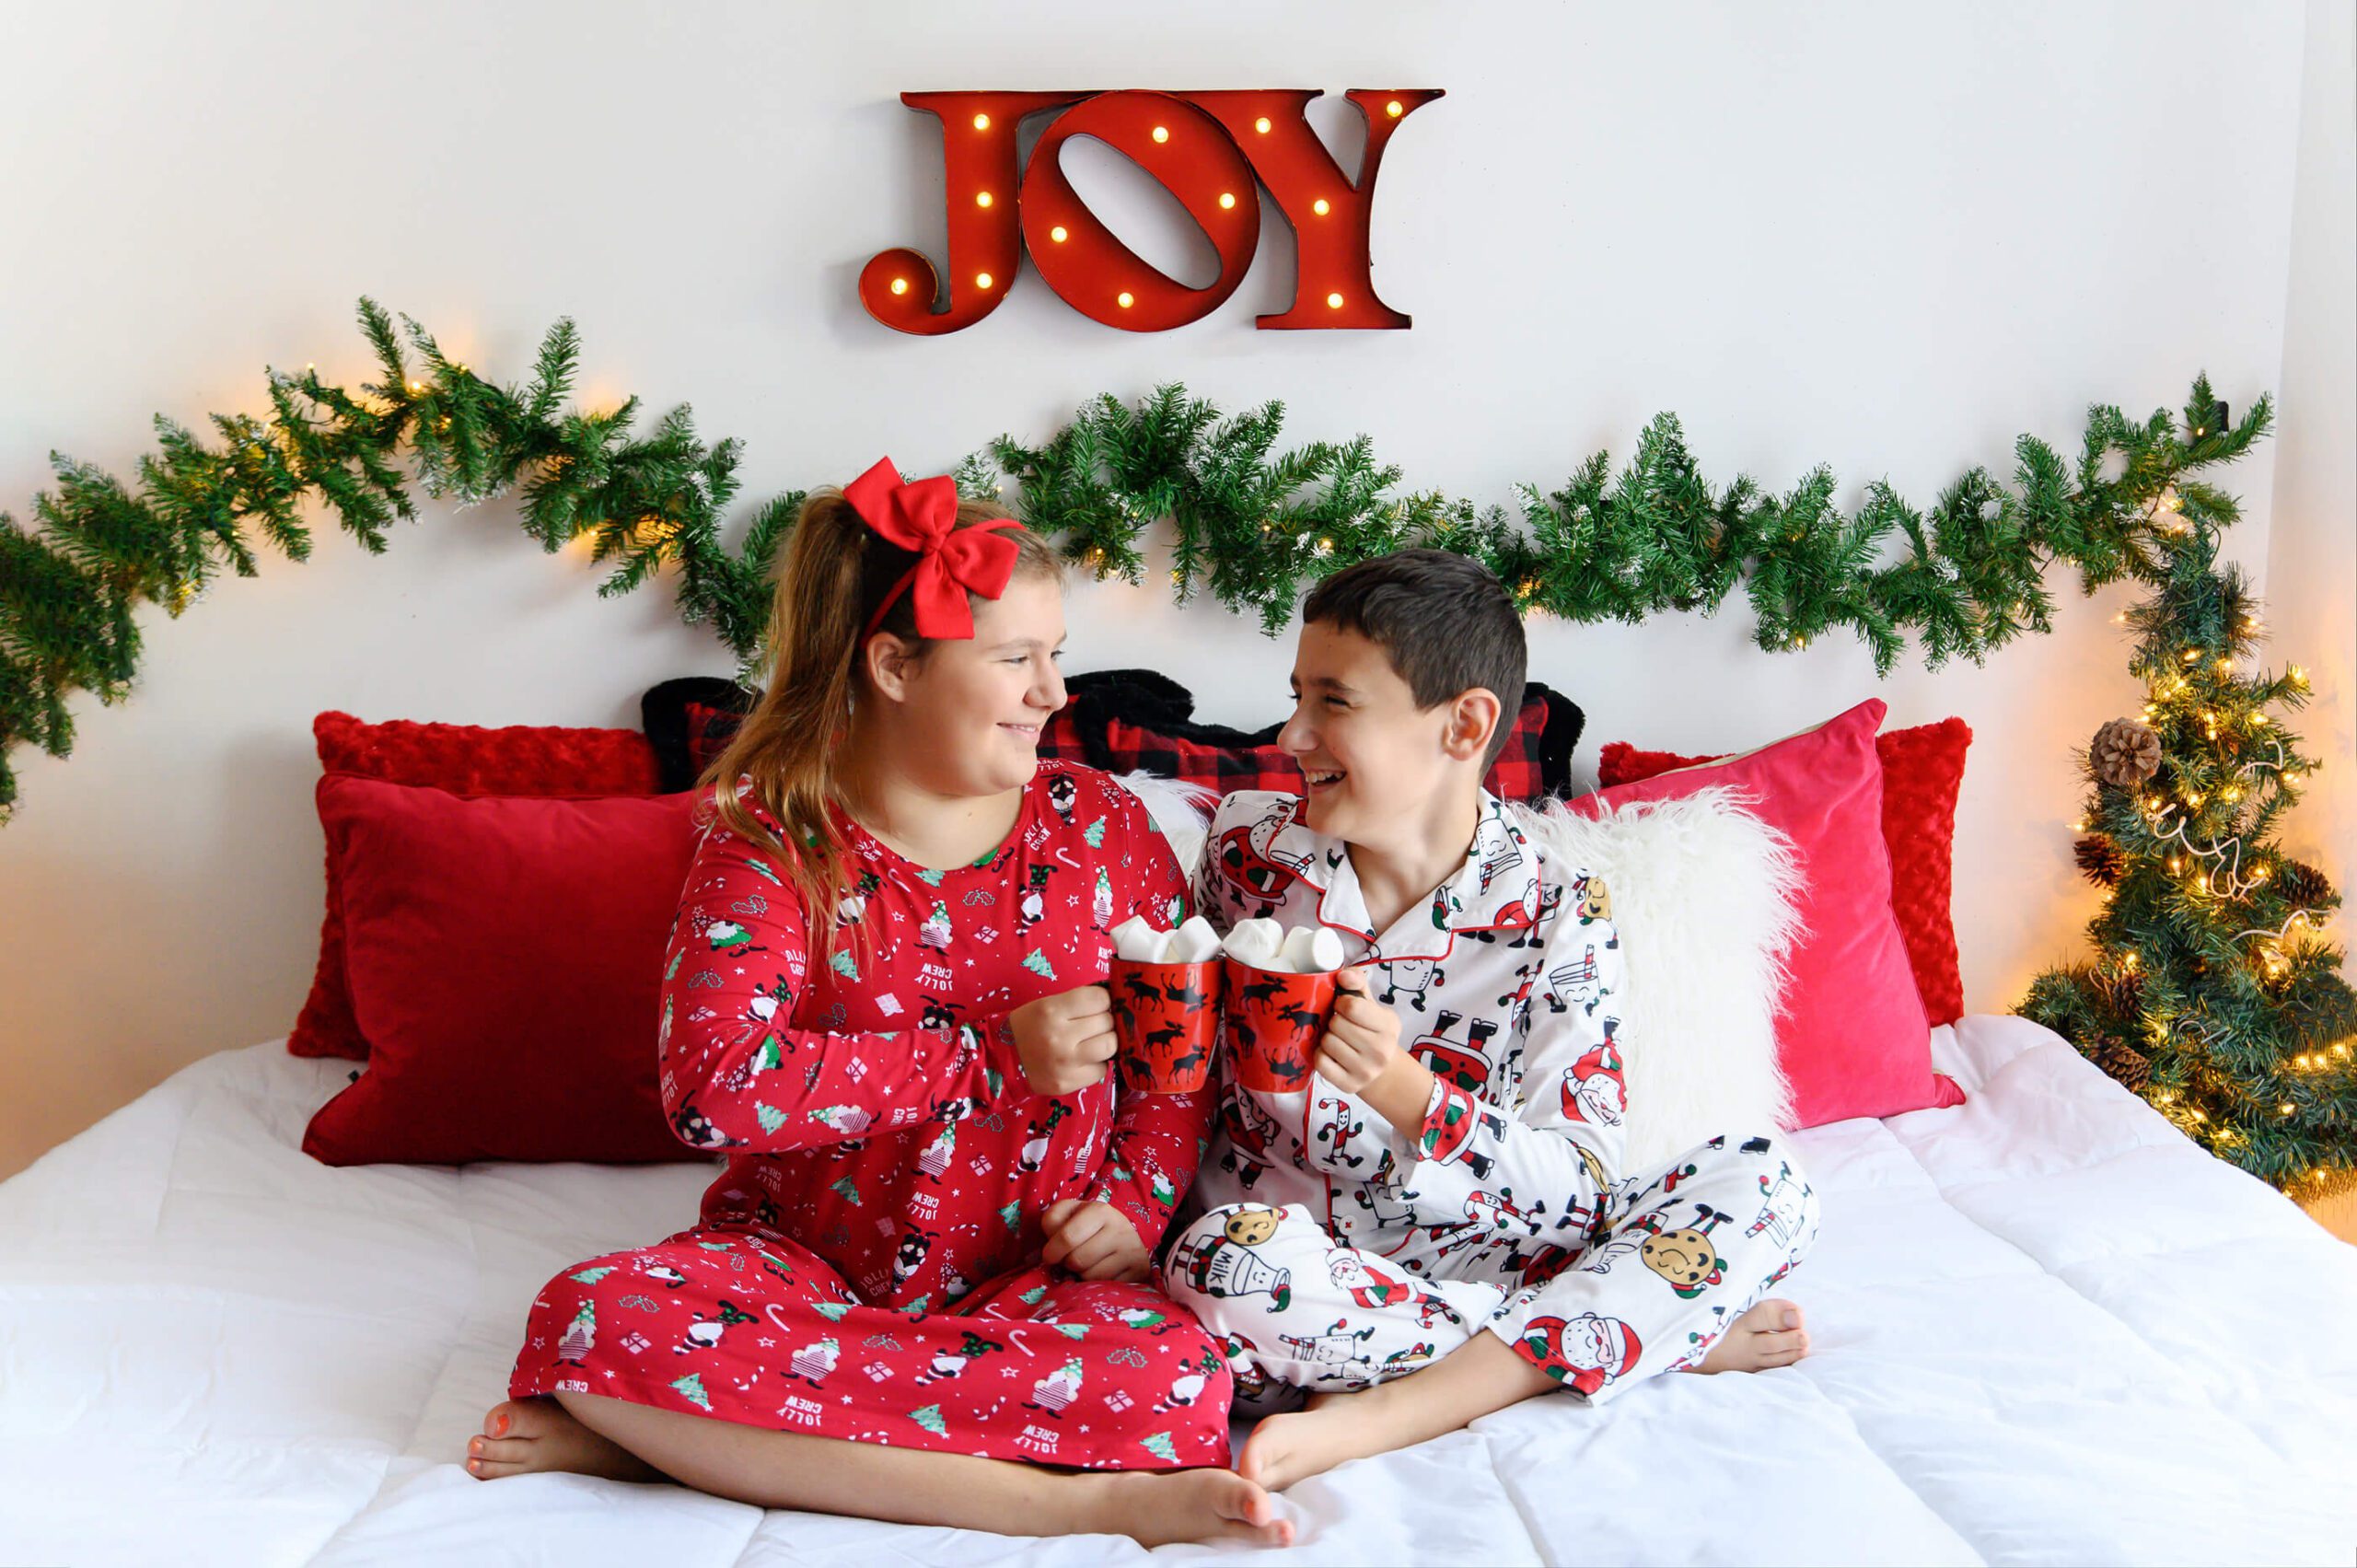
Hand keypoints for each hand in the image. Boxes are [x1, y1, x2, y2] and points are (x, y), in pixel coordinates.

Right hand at [1009, 985, 1115, 1095]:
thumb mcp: (1047, 1005)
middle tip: (1092, 1025)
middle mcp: (1060, 1036)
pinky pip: (1101, 1070)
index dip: (1103, 1001)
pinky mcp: (1068, 1083)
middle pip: (1107, 1022)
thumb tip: (1113, 1001)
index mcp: (1052, 1010)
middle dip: (1104, 1021)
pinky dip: (1096, 1064)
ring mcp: (1065, 1063)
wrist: (1001, 1061)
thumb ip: (1078, 1002)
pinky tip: (1083, 1061)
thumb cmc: (1028, 1027)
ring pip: (1109, 1046)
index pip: (1100, 998)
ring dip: (1105, 1042)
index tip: (1097, 1005)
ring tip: (1092, 1042)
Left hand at [1039, 1199, 1149, 1280]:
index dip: (1052, 1252)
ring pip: (1090, 1277)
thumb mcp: (1067, 1215)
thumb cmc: (1087, 1226)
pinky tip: (1102, 1273)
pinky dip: (1098, 1285)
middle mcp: (1120, 1229)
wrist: (1123, 1235)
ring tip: (1088, 1264)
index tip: (1050, 1255)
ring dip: (1082, 1275)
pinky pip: (1106, 1288)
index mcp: (1100, 1210)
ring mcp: (1132, 1251)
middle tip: (1073, 1258)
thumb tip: (1046, 1254)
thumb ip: (1052, 1223)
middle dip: (1068, 1263)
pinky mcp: (1140, 1271)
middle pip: (1077, 1261)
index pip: (1067, 1238)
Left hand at [1317, 966, 1433, 1131]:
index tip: (1343, 1007)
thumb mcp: (1370, 1004)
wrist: (1381, 1070)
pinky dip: (1321, 1055)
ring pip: (1327, 1043)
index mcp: (1389, 1026)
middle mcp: (1381, 1051)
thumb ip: (1357, 982)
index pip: (1351, 1006)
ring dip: (1327, 1038)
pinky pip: (1321, 1063)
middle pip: (1336, 1025)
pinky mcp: (1349, 1085)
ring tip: (1338, 1040)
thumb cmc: (1370, 1030)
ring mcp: (1366, 1071)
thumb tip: (1342, 975)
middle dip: (1334, 1022)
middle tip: (1341, 1026)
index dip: (1341, 1003)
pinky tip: (1331, 1054)